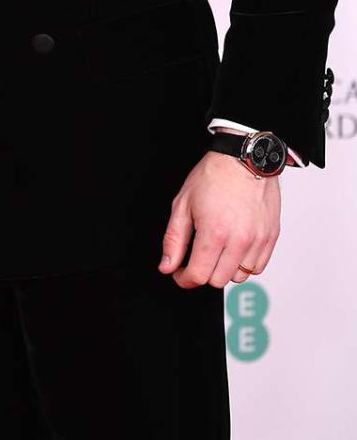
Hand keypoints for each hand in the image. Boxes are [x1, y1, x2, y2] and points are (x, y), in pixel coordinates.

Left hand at [159, 151, 280, 288]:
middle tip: (197, 257)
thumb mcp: (182, 204)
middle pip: (218, 280)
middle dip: (203, 272)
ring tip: (218, 248)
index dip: (184, 279)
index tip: (180, 273)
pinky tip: (235, 247)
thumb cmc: (213, 176)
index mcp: (214, 233)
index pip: (198, 275)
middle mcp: (239, 240)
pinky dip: (245, 263)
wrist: (244, 158)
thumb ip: (174, 240)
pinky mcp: (271, 237)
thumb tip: (167, 266)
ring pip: (239, 276)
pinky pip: (257, 267)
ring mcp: (257, 240)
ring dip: (225, 269)